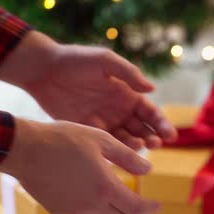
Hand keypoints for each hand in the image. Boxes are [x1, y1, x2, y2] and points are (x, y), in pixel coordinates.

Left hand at [0, 31, 176, 149]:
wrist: (43, 70)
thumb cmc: (76, 60)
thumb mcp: (105, 61)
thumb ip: (128, 74)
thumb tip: (152, 89)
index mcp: (127, 94)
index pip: (150, 112)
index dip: (161, 124)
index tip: (169, 135)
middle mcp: (119, 110)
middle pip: (142, 129)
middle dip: (152, 138)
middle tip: (155, 144)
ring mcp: (104, 122)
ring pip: (126, 139)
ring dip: (136, 145)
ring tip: (139, 147)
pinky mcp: (88, 131)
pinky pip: (106, 144)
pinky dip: (115, 150)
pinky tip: (120, 153)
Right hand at [0, 118, 159, 213]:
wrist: (26, 150)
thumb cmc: (64, 139)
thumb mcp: (102, 140)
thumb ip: (128, 157)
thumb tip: (148, 169)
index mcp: (106, 187)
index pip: (136, 208)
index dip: (150, 209)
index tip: (157, 205)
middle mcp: (92, 205)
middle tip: (144, 210)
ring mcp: (75, 212)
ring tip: (126, 212)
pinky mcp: (61, 213)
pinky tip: (102, 212)